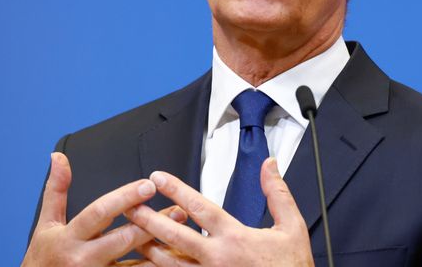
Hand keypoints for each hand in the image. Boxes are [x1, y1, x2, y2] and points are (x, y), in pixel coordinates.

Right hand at [22, 152, 186, 266]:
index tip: (148, 185)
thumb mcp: (46, 224)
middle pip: (123, 239)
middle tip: (177, 209)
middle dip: (152, 223)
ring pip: (134, 265)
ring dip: (160, 249)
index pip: (99, 213)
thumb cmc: (43, 258)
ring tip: (182, 235)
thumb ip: (56, 190)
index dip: (125, 198)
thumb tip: (58, 157)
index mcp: (70, 237)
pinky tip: (171, 259)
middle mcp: (84, 258)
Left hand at [124, 157, 312, 266]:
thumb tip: (269, 166)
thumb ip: (277, 193)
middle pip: (174, 236)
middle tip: (129, 206)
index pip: (198, 208)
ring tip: (131, 237)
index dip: (176, 190)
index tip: (158, 178)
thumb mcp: (292, 227)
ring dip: (149, 249)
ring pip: (170, 265)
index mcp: (235, 238)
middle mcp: (217, 259)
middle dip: (148, 220)